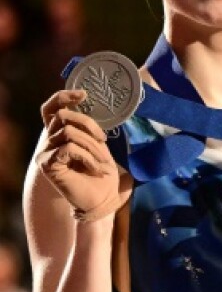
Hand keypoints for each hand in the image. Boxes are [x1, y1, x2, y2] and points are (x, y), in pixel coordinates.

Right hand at [36, 89, 124, 217]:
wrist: (100, 197)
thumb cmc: (101, 170)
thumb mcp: (98, 143)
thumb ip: (88, 127)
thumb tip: (91, 104)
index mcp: (60, 132)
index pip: (51, 108)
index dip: (63, 96)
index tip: (83, 94)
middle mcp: (49, 140)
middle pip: (65, 116)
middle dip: (90, 127)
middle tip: (104, 142)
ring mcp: (46, 152)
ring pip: (69, 132)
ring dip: (92, 146)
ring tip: (103, 161)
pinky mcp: (47, 164)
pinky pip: (68, 148)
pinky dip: (87, 157)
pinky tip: (95, 168)